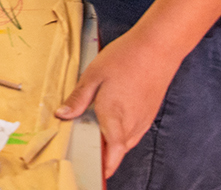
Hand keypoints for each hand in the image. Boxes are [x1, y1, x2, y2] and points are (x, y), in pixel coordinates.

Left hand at [55, 28, 180, 176]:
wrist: (158, 47)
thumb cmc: (125, 58)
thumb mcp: (93, 75)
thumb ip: (78, 99)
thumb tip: (62, 115)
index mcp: (115, 115)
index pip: (113, 151)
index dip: (105, 165)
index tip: (96, 173)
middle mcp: (132, 122)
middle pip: (118, 150)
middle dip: (104, 154)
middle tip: (86, 149)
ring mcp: (144, 119)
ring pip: (127, 142)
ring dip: (114, 144)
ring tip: (96, 135)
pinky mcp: (150, 113)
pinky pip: (135, 131)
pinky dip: (123, 133)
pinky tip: (113, 120)